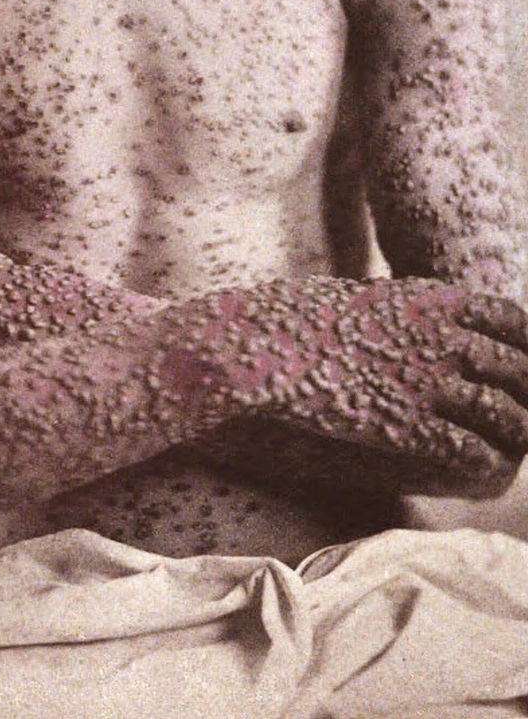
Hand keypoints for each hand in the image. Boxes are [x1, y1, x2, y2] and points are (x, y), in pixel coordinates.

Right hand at [183, 277, 527, 497]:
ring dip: (516, 435)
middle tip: (518, 414)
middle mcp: (444, 339)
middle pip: (523, 371)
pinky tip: (476, 466)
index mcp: (434, 302)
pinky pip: (473, 451)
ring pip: (512, 416)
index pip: (515, 322)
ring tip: (510, 449)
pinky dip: (483, 462)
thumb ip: (402, 305)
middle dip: (527, 395)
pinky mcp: (409, 425)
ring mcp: (431, 383)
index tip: (518, 365)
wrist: (262, 345)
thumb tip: (409, 309)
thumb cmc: (300, 318)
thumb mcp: (363, 296)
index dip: (525, 348)